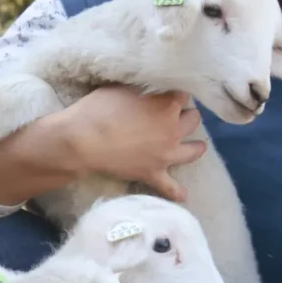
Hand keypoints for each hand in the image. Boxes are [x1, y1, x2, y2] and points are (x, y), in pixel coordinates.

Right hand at [56, 85, 206, 200]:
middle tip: (175, 116)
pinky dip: (177, 192)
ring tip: (198, 145)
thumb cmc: (99, 108)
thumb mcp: (123, 88)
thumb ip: (143, 89)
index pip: (182, 94)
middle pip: (193, 119)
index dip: (174, 94)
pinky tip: (183, 195)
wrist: (83, 140)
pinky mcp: (153, 174)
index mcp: (167, 104)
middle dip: (186, 115)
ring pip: (193, 151)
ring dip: (196, 147)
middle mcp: (173, 129)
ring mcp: (166, 154)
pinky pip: (170, 187)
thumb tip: (149, 88)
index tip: (167, 94)